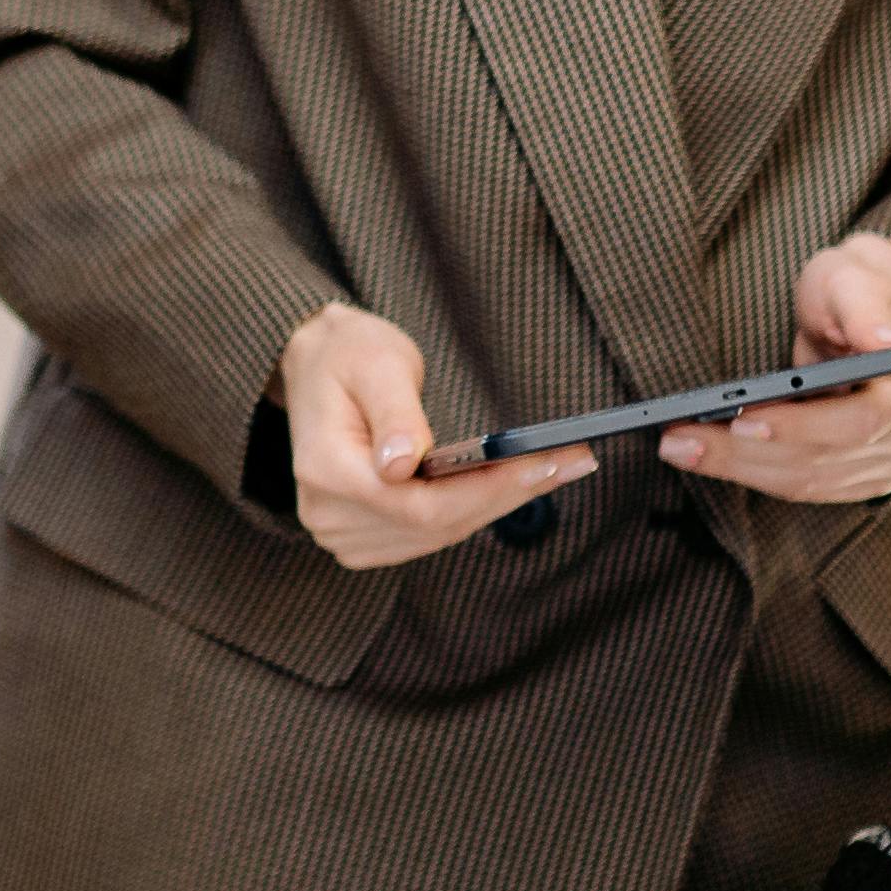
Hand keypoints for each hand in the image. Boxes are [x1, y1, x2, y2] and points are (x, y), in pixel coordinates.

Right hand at [278, 302, 588, 568]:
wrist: (317, 366)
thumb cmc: (349, 355)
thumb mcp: (377, 363)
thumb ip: (394, 413)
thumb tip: (403, 464)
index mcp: (324, 470)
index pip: (418, 506)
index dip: (486, 491)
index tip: (543, 463)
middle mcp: (328, 513)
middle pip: (436, 526)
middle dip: (509, 494)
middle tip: (573, 461)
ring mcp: (341, 531)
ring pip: (439, 535)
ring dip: (501, 503)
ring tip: (558, 467)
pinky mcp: (364, 536)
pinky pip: (430, 535)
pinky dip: (476, 509)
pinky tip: (515, 482)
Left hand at [662, 232, 890, 506]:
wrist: (855, 311)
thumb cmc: (850, 289)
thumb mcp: (852, 278)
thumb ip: (865, 306)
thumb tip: (885, 342)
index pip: (860, 421)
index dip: (801, 426)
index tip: (742, 418)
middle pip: (822, 459)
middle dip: (745, 452)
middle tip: (677, 438)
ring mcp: (884, 460)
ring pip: (803, 479)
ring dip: (736, 468)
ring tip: (676, 446)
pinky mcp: (853, 475)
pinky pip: (797, 485)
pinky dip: (747, 472)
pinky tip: (702, 454)